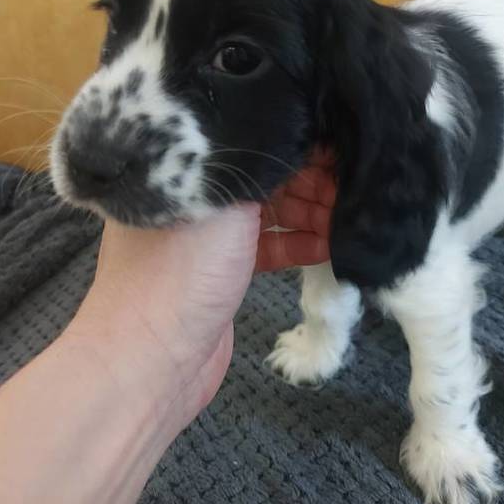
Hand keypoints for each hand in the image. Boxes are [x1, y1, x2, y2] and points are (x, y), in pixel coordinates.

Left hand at [68, 153, 335, 431]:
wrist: (151, 361)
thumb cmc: (180, 274)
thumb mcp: (225, 207)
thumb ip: (262, 172)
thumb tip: (300, 142)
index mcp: (179, 168)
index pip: (249, 143)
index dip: (297, 144)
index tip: (339, 147)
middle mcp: (193, 196)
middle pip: (263, 178)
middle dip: (310, 181)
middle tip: (352, 186)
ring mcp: (206, 237)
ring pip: (268, 213)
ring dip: (309, 214)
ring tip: (348, 216)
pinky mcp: (222, 272)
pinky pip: (266, 246)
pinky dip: (296, 244)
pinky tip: (329, 245)